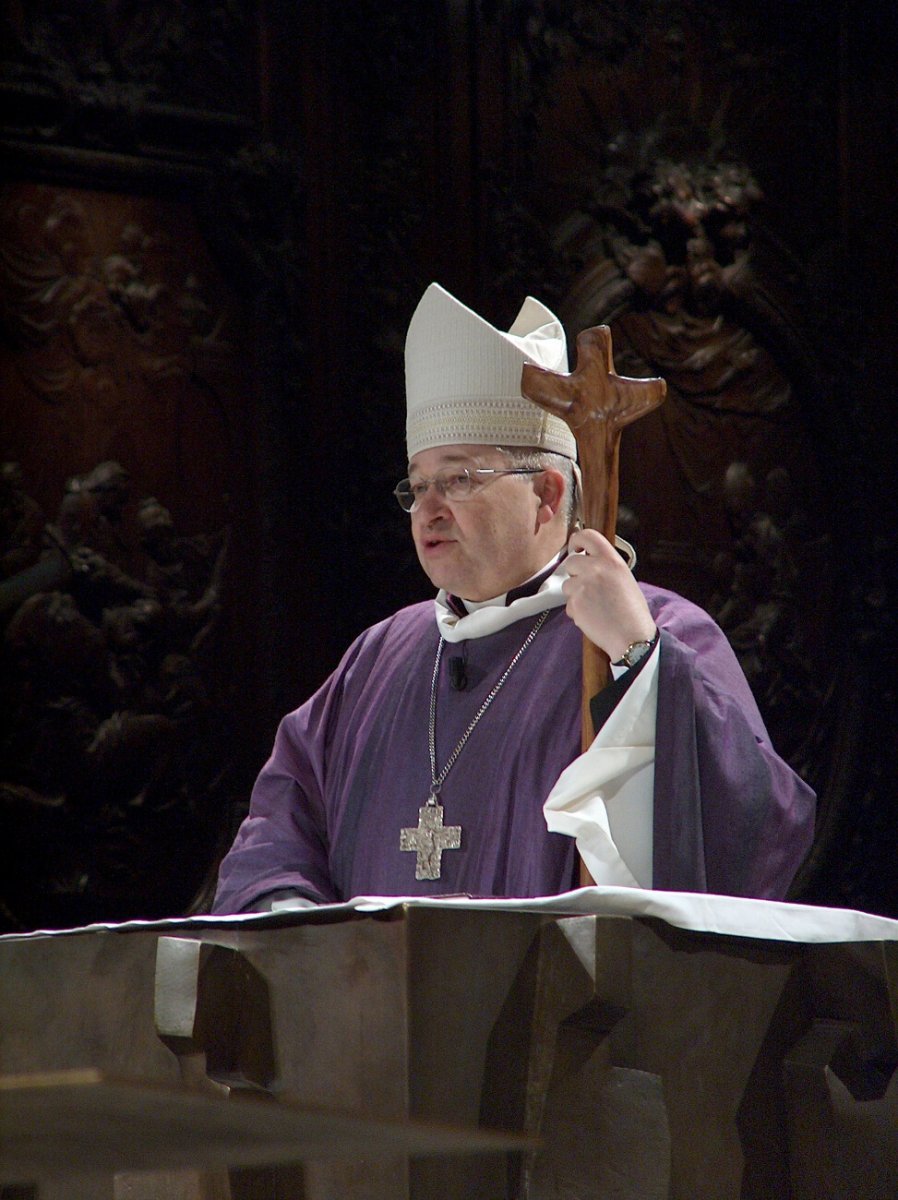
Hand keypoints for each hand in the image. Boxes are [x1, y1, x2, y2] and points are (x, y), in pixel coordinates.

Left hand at [562, 528, 656, 659]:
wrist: (631, 636)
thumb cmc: (632, 611)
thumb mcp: (624, 578)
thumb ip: (606, 567)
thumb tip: (588, 561)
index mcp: (611, 560)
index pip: (588, 536)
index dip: (577, 540)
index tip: (574, 547)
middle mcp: (595, 569)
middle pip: (570, 562)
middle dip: (575, 574)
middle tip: (588, 587)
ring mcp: (582, 586)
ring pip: (567, 585)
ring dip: (575, 594)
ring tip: (595, 605)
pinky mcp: (574, 603)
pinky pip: (569, 604)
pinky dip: (577, 611)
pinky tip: (593, 616)